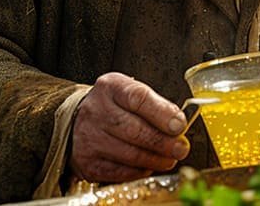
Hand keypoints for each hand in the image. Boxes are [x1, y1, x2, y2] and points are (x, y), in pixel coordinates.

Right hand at [70, 72, 189, 183]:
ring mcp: (89, 138)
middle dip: (163, 142)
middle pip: (134, 130)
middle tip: (182, 148)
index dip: (162, 113)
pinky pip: (119, 172)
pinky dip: (139, 171)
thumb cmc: (113, 106)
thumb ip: (156, 106)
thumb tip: (179, 124)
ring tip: (170, 159)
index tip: (180, 125)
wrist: (77, 121)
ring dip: (155, 159)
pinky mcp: (87, 162)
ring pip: (129, 154)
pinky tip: (149, 166)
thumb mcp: (131, 93)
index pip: (138, 98)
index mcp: (111, 87)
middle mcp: (96, 111)